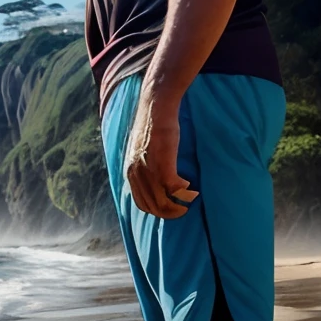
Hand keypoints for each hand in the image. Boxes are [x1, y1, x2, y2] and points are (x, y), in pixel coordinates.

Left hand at [125, 89, 198, 218]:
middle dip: (170, 213)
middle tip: (184, 210)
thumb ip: (143, 167)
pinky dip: (184, 192)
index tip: (171, 209)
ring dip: (179, 206)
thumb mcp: (141, 151)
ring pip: (163, 202)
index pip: (142, 203)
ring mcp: (148, 169)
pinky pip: (174, 188)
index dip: (158, 211)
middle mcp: (136, 173)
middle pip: (153, 207)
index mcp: (130, 172)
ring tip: (189, 201)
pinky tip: (191, 187)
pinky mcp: (163, 162)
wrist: (155, 107)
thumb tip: (152, 181)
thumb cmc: (152, 127)